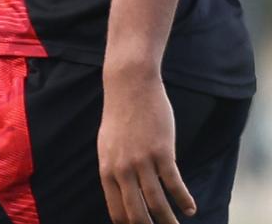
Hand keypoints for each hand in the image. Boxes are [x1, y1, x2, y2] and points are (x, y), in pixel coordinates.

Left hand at [99, 63, 195, 222]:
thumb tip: (122, 191)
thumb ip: (114, 168)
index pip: (116, 210)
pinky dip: (184, 199)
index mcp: (106, 169)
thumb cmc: (120, 117)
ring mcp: (141, 161)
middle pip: (136, 213)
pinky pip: (174, 184)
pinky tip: (190, 208)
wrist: (129, 86)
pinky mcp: (161, 152)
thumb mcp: (108, 145)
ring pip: (157, 202)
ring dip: (169, 220)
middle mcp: (121, 169)